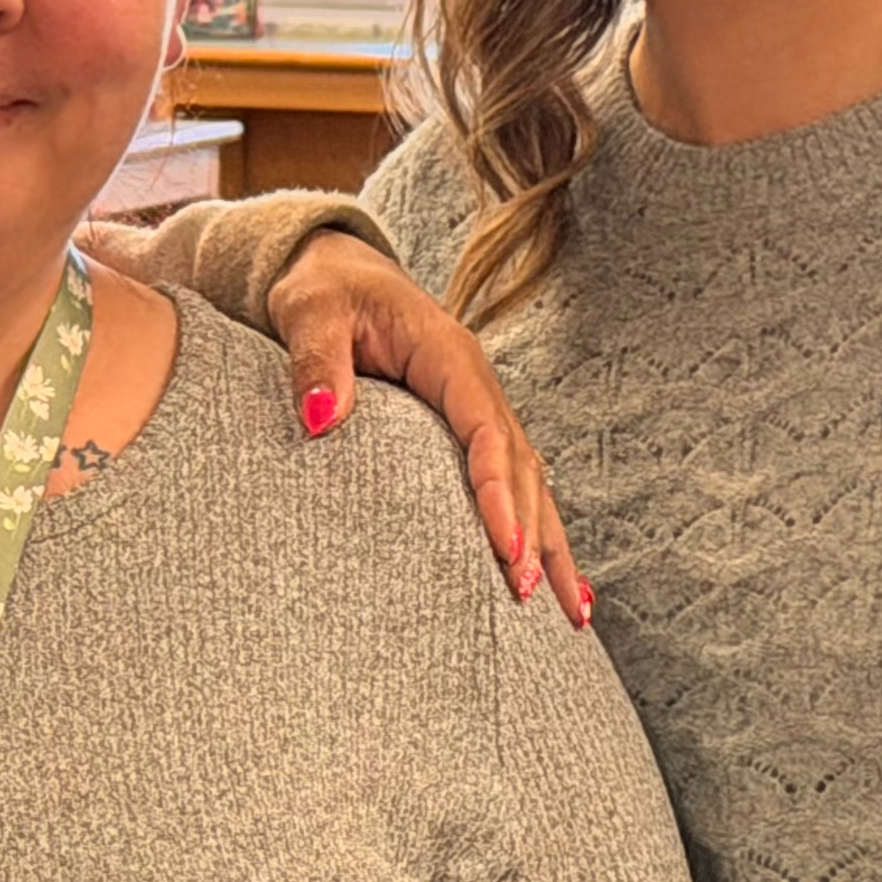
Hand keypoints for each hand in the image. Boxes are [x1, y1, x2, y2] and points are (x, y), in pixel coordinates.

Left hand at [272, 228, 587, 621]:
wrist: (335, 268)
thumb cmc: (323, 289)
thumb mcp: (310, 311)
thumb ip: (315, 359)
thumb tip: (321, 418)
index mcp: (448, 355)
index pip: (486, 431)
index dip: (498, 491)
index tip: (505, 548)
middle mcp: (475, 385)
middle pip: (520, 466)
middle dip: (533, 533)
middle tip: (530, 598)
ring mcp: (476, 407)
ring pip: (529, 481)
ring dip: (549, 544)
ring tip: (571, 614)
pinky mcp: (465, 427)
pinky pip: (510, 481)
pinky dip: (534, 529)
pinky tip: (548, 580)